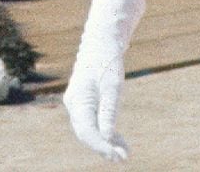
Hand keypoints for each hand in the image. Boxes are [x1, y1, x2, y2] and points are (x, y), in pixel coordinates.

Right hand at [65, 0, 146, 160]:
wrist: (103, 40)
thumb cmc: (108, 60)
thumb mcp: (112, 84)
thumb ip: (109, 110)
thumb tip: (108, 136)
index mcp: (77, 101)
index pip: (86, 131)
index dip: (101, 145)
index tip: (116, 154)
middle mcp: (75, 105)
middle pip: (87, 133)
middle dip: (104, 147)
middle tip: (123, 158)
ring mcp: (80, 105)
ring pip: (91, 130)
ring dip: (107, 142)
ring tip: (124, 154)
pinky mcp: (88, 103)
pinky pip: (95, 122)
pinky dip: (107, 132)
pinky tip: (119, 141)